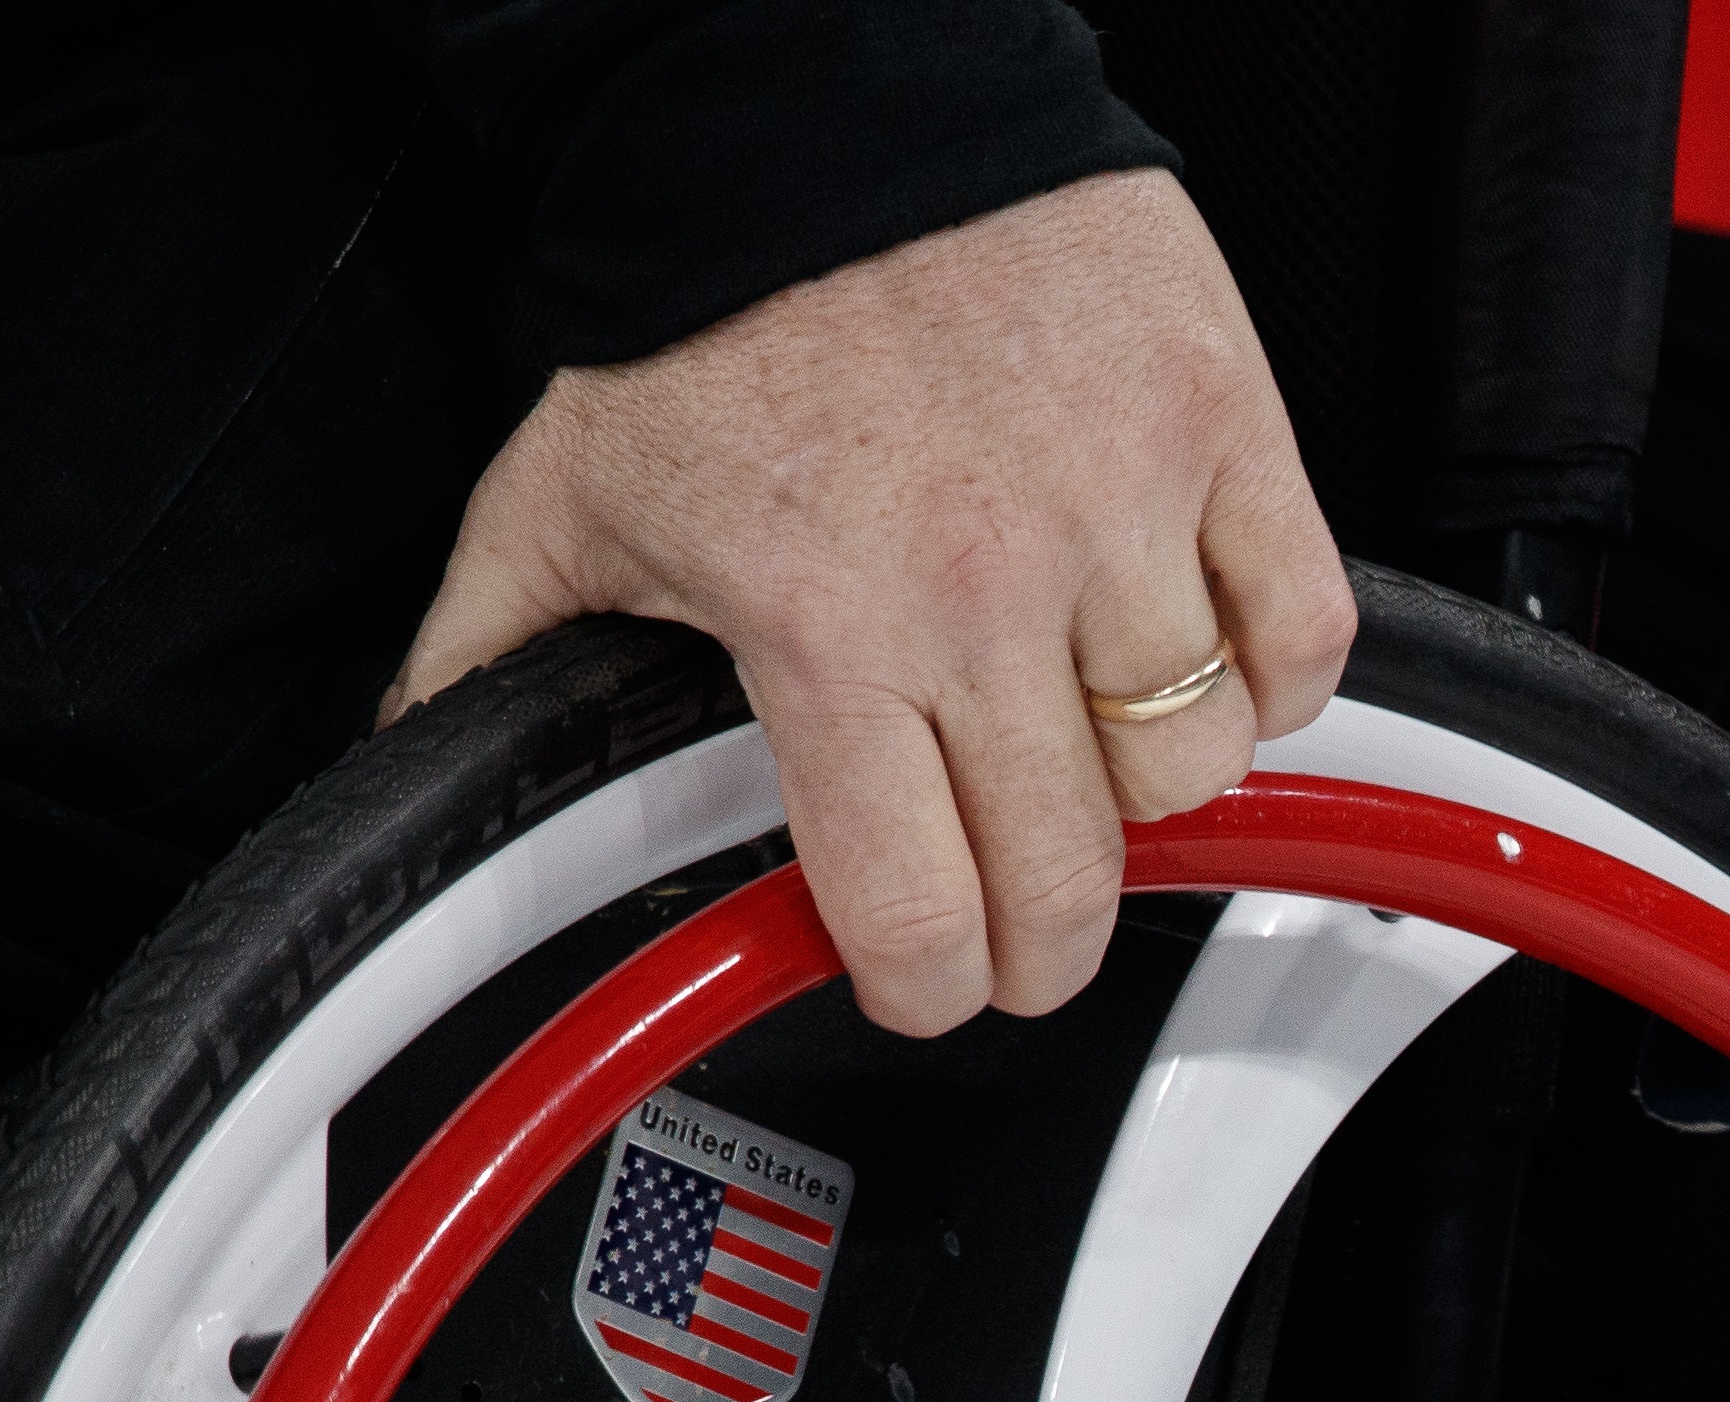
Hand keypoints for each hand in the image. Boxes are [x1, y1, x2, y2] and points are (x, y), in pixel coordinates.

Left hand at [385, 171, 1354, 1036]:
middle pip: (1073, 881)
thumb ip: (495, 655)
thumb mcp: (564, 493)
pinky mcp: (1221, 434)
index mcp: (828, 630)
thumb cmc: (713, 289)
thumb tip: (428, 767)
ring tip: (1093, 754)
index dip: (925, 984)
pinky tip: (1207, 664)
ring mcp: (1122, 515)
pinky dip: (1273, 681)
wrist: (821, 88)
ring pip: (1194, 769)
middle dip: (1042, 942)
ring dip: (1148, 791)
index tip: (927, 973)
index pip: (917, 915)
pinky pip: (1300, 638)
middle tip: (1022, 924)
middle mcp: (985, 591)